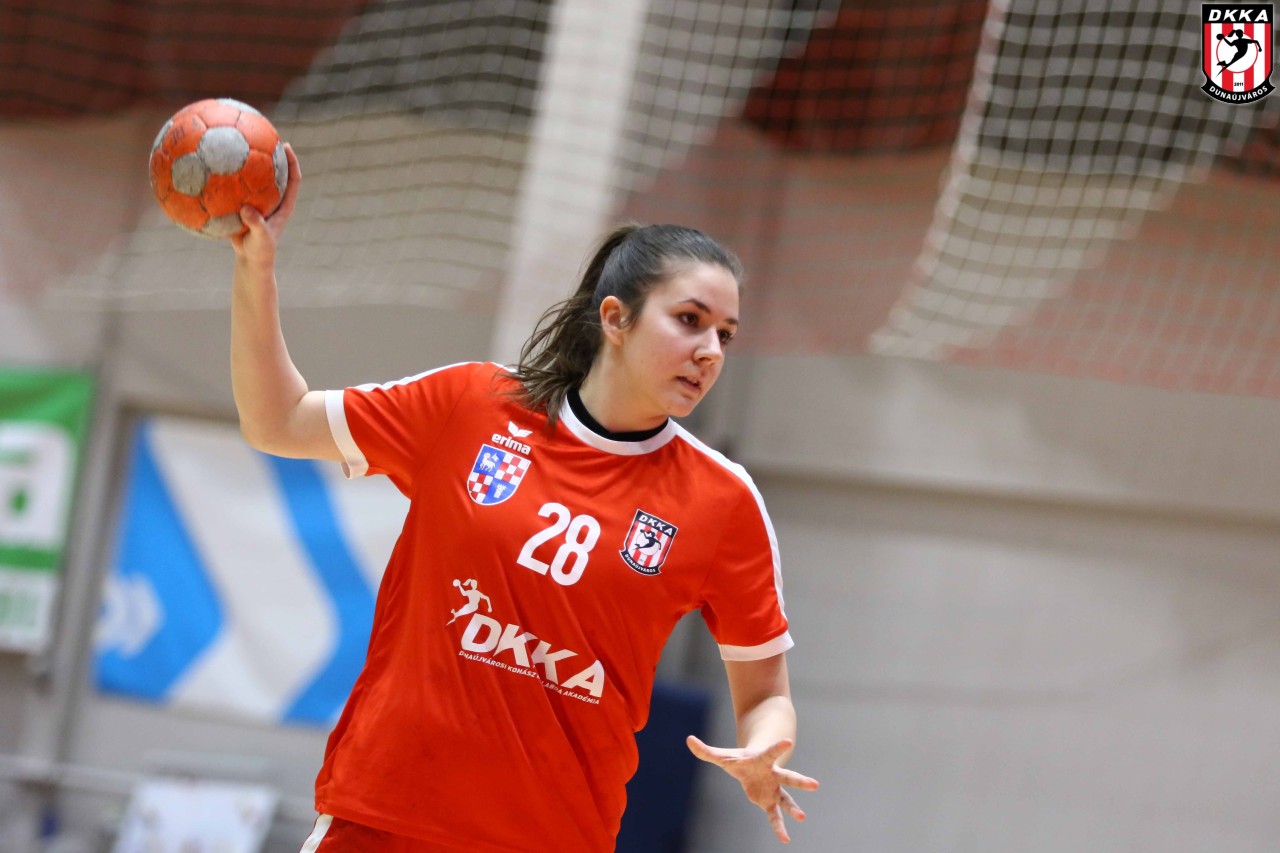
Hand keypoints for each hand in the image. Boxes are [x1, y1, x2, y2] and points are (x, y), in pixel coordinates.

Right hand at [231, 142, 300, 270]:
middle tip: (261, 134)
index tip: (285, 145)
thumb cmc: (260, 252)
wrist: (250, 261)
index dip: (291, 161)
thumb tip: (246, 209)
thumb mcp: (260, 239)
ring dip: (245, 163)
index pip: (293, 178)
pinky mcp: (243, 207)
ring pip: (252, 179)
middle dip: (269, 153)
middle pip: (274, 172)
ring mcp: (257, 202)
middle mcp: (272, 200)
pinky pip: (234, 190)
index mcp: (283, 205)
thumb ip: (256, 224)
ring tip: (234, 143)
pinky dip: (225, 180)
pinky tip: (210, 170)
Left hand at [687, 735, 818, 843]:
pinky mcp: (770, 801)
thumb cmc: (740, 759)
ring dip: (794, 808)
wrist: (756, 764)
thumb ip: (706, 750)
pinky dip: (779, 827)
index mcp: (763, 760)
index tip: (788, 742)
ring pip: (787, 799)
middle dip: (801, 781)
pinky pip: (775, 816)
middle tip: (815, 785)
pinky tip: (784, 840)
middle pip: (789, 777)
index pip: (771, 752)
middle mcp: (773, 774)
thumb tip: (688, 739)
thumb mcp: (723, 756)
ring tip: (803, 818)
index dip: (778, 747)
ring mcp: (774, 788)